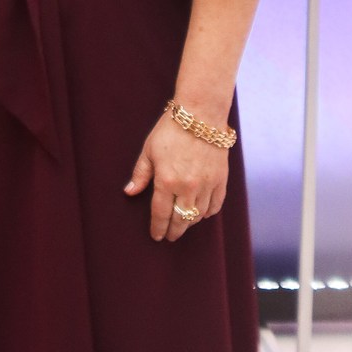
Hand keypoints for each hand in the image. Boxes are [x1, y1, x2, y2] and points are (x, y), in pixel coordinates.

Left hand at [124, 107, 227, 242]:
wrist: (201, 114)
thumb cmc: (171, 129)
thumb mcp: (149, 150)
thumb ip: (141, 174)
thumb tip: (130, 192)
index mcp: (166, 180)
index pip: (161, 214)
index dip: (158, 228)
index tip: (156, 236)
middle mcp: (187, 186)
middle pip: (180, 220)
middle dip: (174, 231)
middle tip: (170, 237)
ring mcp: (206, 184)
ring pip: (198, 215)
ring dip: (189, 223)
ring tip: (183, 224)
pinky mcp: (220, 179)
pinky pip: (215, 205)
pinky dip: (207, 212)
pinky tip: (201, 213)